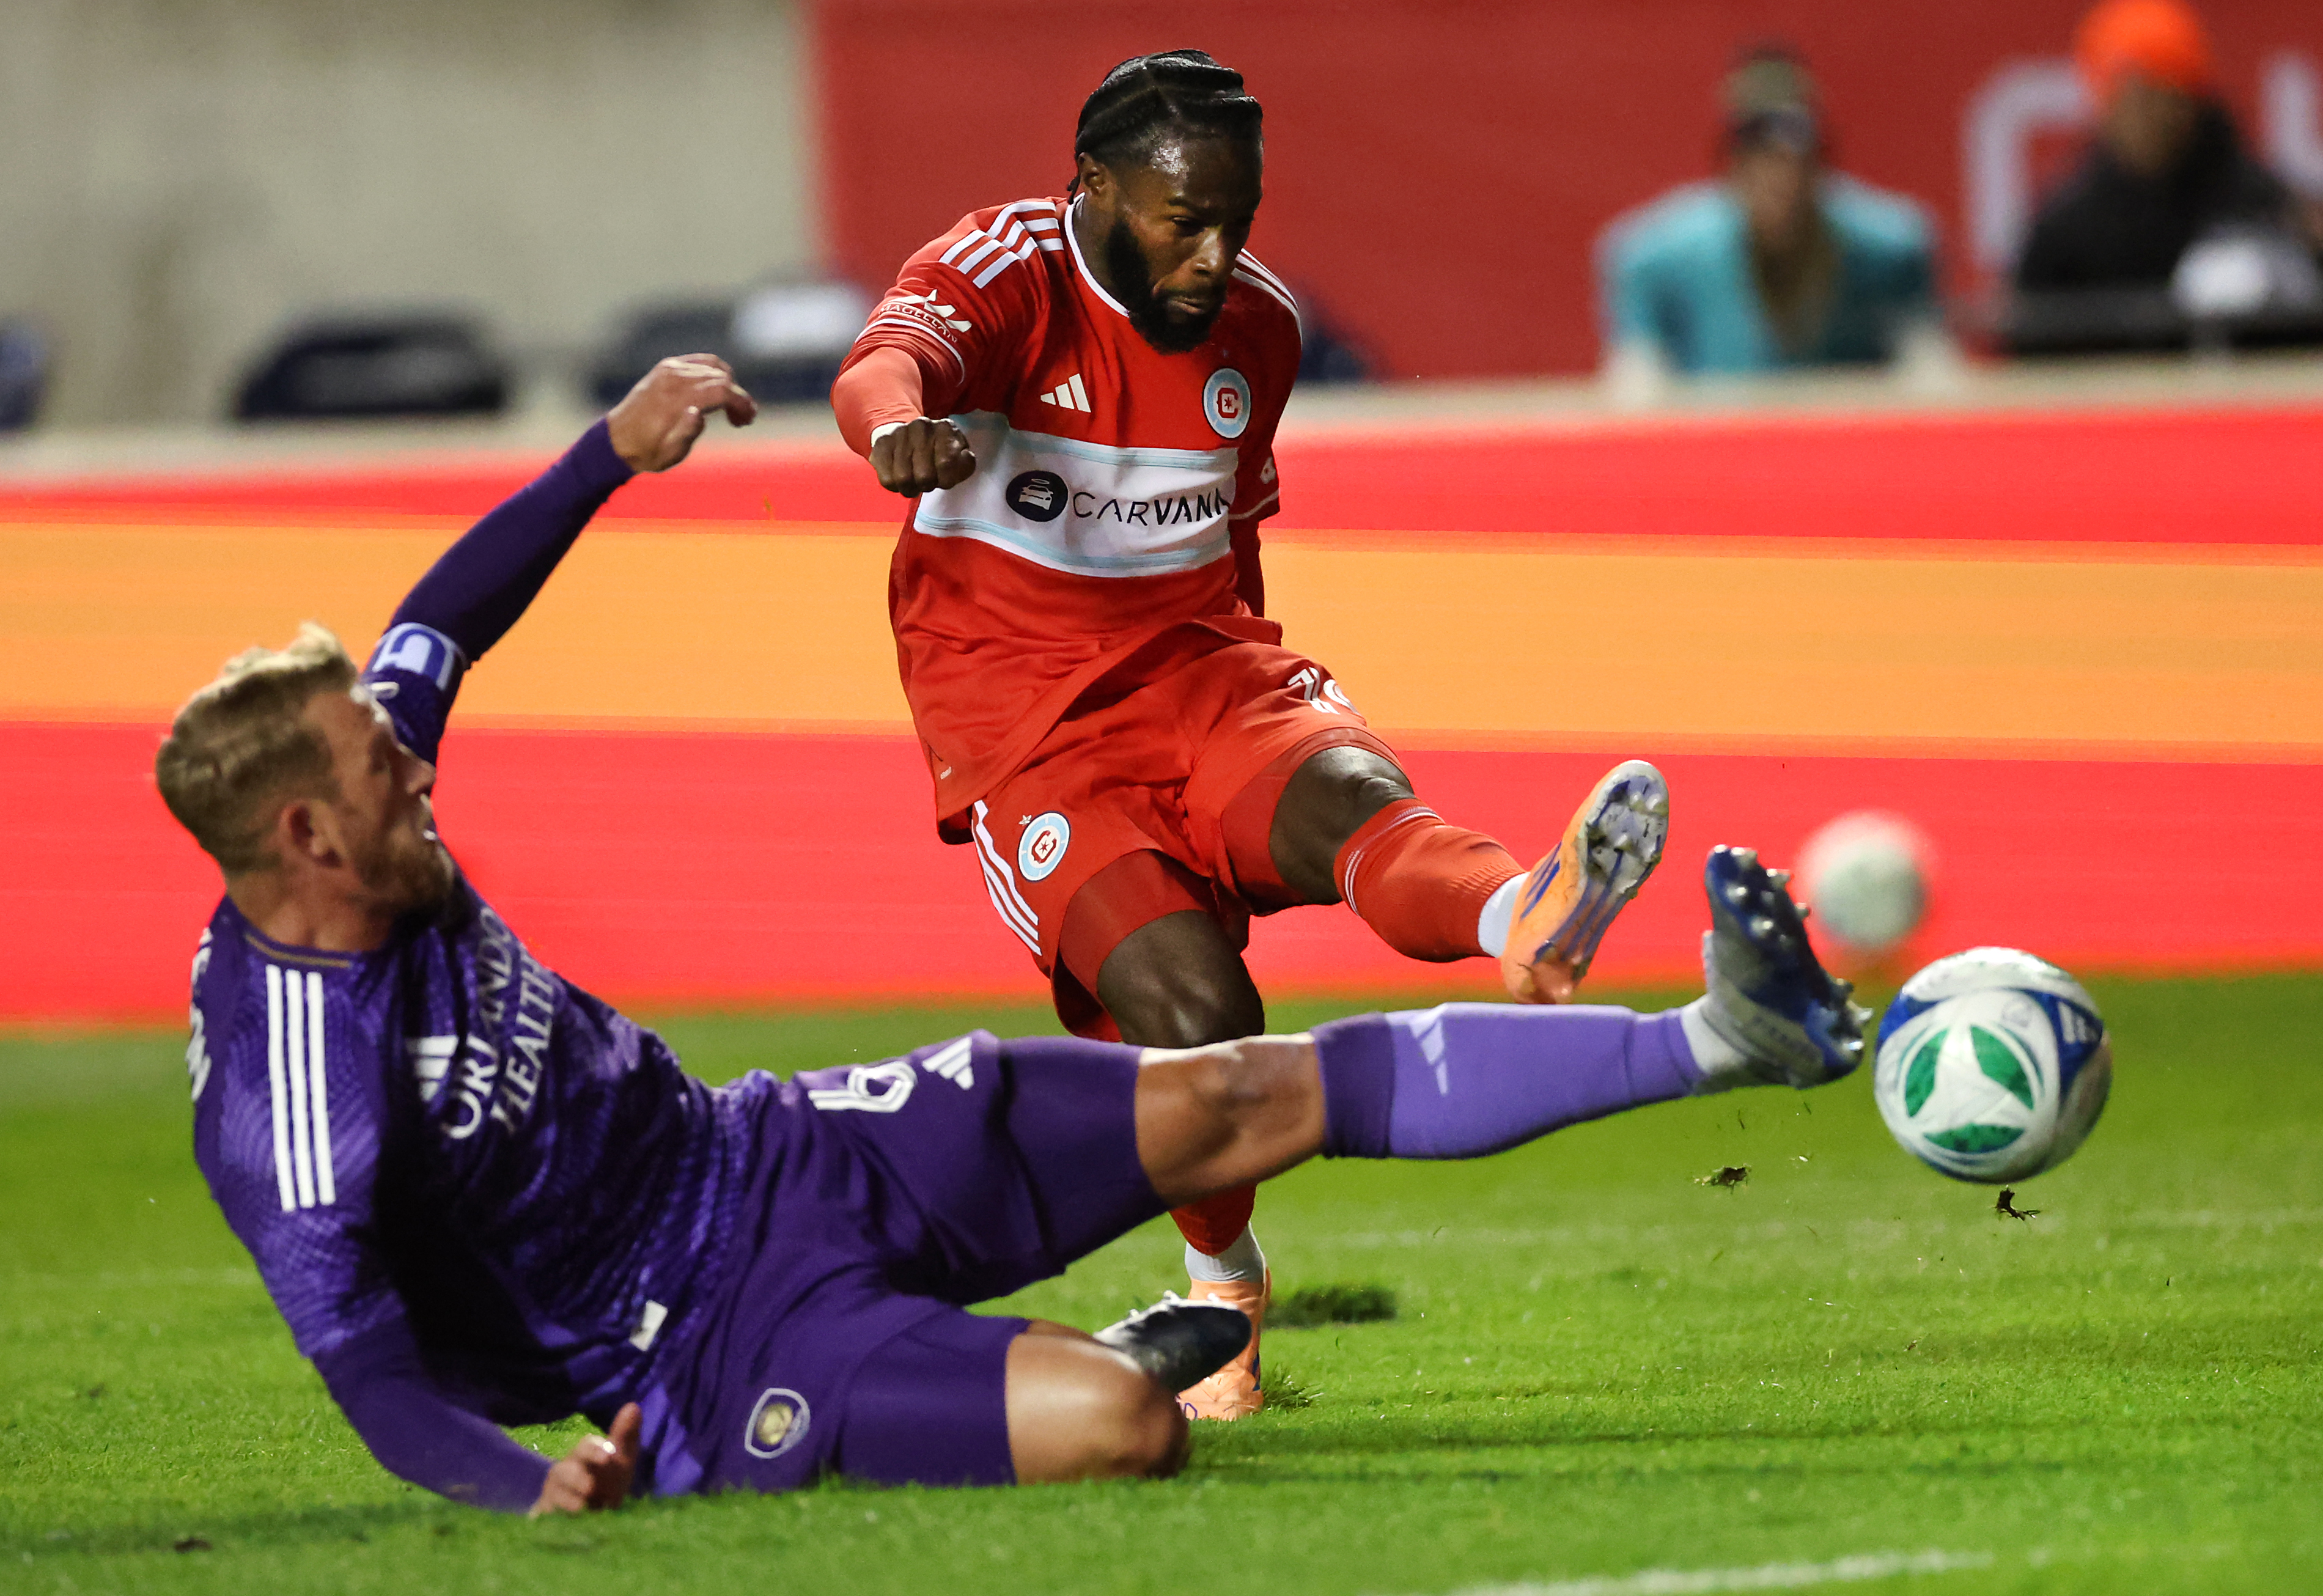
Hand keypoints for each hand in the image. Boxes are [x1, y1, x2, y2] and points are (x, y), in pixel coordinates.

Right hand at [530, 1402, 640, 1515]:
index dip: (594, 1450)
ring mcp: (554, 1495)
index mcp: (584, 1455)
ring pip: (553, 1494)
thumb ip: (625, 1435)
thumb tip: (633, 1406)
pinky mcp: (547, 1517)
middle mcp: (565, 1472)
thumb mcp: (622, 1458)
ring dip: (566, 1501)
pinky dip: (553, 1520)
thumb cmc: (608, 1478)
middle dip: (575, 1477)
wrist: (592, 1510)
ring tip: (582, 1508)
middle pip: (563, 1470)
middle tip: (590, 1487)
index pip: (585, 1446)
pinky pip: (544, 1518)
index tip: (607, 1457)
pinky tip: (564, 1526)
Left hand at [607, 356, 757, 472]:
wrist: (617, 440)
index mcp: (675, 400)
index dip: (742, 402)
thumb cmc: (647, 452)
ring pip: (714, 367)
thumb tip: (699, 413)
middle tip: (741, 421)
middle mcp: (673, 378)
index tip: (748, 419)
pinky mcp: (667, 366)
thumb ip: (687, 433)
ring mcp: (669, 369)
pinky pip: (702, 362)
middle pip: (721, 377)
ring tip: (730, 408)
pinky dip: (715, 373)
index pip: (721, 389)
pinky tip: (716, 391)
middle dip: (738, 397)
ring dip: (729, 385)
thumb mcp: (668, 453)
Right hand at [870, 417, 975, 494]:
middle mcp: (921, 426)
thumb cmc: (939, 454)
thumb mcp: (960, 458)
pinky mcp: (881, 444)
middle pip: (924, 476)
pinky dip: (894, 486)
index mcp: (945, 427)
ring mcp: (899, 433)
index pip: (946, 464)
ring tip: (914, 481)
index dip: (946, 480)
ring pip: (903, 479)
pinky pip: (887, 479)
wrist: (908, 438)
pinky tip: (899, 477)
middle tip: (927, 482)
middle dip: (927, 485)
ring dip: (910, 488)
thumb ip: (966, 463)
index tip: (943, 480)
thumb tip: (963, 458)